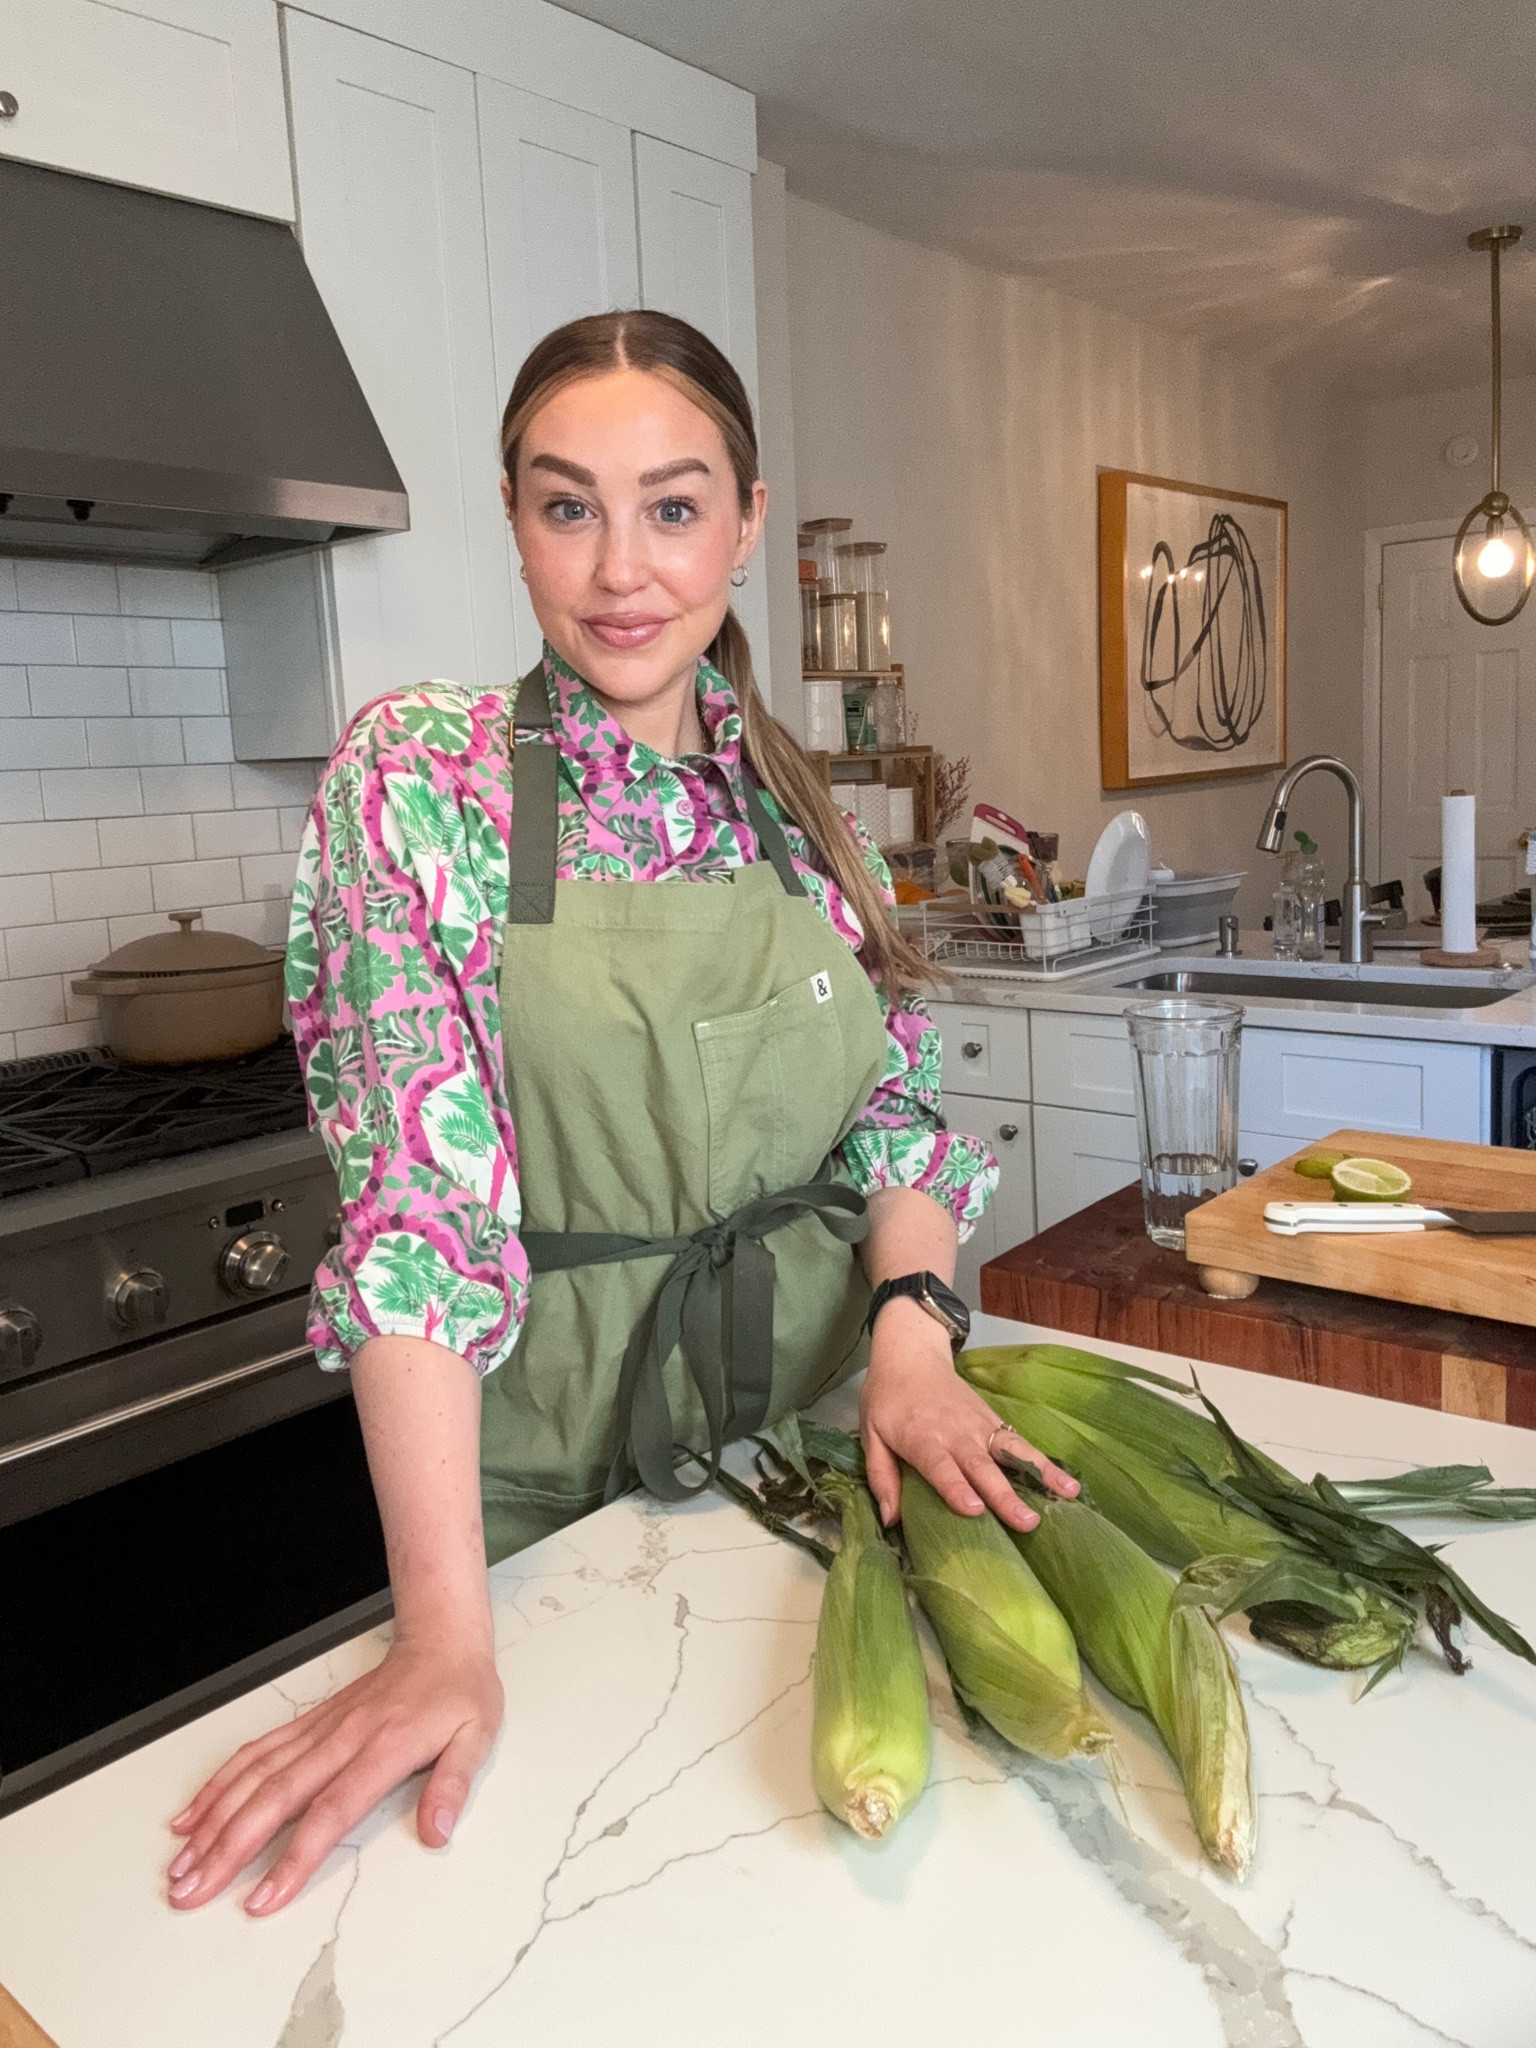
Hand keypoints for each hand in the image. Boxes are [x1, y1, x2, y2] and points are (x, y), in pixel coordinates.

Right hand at [164, 1634, 503, 1915]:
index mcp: (382, 1749)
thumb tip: (436, 1833)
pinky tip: (192, 1814)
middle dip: (228, 1848)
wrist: (440, 1640)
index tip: (262, 1898)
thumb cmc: (458, 1693)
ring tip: (180, 1864)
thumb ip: (453, 1786)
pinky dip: (218, 1783)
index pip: (329, 1812)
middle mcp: (340, 1739)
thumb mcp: (477, 1737)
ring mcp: (318, 1730)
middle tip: (190, 1891)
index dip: (293, 1858)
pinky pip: (255, 1753)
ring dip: (213, 1820)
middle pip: (274, 1798)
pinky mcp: (307, 1724)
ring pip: (253, 1776)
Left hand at [859, 1299, 1079, 1533]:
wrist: (911, 1355)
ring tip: (1067, 1495)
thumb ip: (881, 1476)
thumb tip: (891, 1519)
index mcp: (921, 1437)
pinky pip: (1020, 1445)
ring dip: (1040, 1474)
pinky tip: (1066, 1482)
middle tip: (1027, 1522)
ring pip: (1012, 1452)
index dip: (957, 1488)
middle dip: (1004, 1495)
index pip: (941, 1467)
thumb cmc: (888, 1399)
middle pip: (982, 1466)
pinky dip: (1044, 1462)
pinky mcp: (994, 1421)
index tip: (975, 1510)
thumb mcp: (870, 1433)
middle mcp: (956, 1432)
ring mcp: (980, 1426)